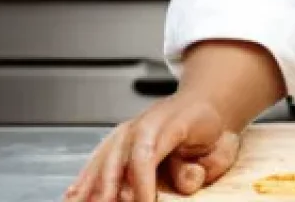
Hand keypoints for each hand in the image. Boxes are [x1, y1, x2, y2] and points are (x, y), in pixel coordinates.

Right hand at [64, 92, 240, 201]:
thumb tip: (187, 180)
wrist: (203, 104)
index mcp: (173, 121)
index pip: (147, 152)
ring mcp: (130, 128)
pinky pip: (99, 157)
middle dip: (108, 187)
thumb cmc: (212, 130)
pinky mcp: (120, 138)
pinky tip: (72, 196)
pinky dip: (86, 177)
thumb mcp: (222, 145)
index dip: (141, 182)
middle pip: (118, 154)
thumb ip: (205, 164)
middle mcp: (146, 121)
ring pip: (104, 156)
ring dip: (91, 184)